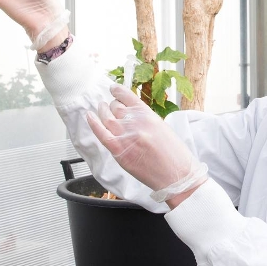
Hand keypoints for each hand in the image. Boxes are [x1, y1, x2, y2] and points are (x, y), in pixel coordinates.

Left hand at [87, 85, 207, 202]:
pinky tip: (89, 116)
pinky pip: (101, 133)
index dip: (117, 91)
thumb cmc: (175, 155)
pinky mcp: (118, 150)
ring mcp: (125, 136)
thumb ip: (145, 120)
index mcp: (148, 115)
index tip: (113, 89)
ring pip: (107, 117)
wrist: (177, 176)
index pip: (127, 96)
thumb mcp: (162, 128)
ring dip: (102, 111)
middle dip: (112, 105)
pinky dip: (94, 123)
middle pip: (115, 107)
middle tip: (110, 106)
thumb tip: (131, 117)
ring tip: (100, 108)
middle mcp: (135, 122)